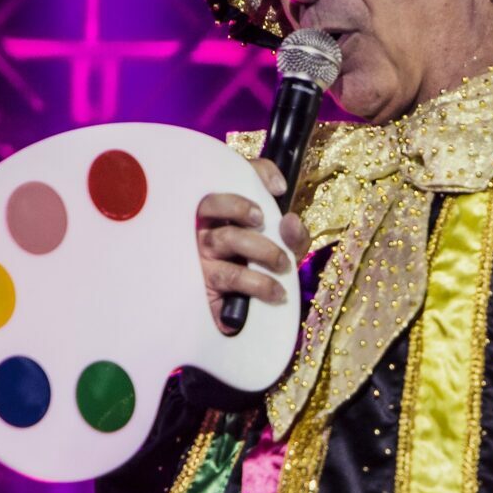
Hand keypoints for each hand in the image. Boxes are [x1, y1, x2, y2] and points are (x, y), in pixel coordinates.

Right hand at [196, 157, 307, 333]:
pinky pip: (229, 276)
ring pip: (224, 238)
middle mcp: (204, 228)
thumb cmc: (259, 274)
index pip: (230, 178)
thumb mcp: (282, 250)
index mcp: (222, 213)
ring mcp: (200, 255)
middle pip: (212, 203)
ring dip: (262, 249)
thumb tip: (290, 221)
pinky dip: (259, 283)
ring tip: (283, 264)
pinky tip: (277, 291)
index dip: (255, 174)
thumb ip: (292, 233)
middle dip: (242, 208)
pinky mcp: (203, 285)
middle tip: (264, 221)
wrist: (244, 318)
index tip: (280, 188)